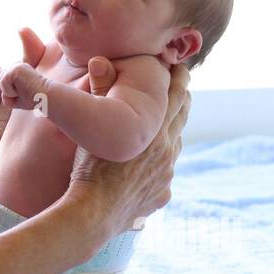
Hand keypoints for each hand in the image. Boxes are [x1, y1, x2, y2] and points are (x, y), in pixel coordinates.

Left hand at [0, 61, 48, 110]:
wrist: (45, 98)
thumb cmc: (34, 99)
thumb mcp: (17, 97)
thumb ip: (8, 93)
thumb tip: (1, 95)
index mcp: (19, 70)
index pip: (3, 82)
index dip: (10, 92)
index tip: (25, 93)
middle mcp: (17, 65)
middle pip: (0, 81)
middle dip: (8, 91)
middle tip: (23, 92)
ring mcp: (17, 65)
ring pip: (0, 81)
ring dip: (10, 91)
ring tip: (23, 90)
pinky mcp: (16, 68)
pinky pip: (3, 82)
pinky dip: (10, 90)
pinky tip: (22, 89)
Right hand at [69, 62, 191, 234]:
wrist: (93, 213)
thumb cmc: (90, 167)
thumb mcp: (94, 126)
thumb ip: (101, 92)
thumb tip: (100, 60)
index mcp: (155, 131)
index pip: (175, 97)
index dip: (178, 80)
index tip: (180, 67)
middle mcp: (168, 152)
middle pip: (182, 118)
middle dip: (183, 99)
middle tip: (182, 84)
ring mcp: (167, 175)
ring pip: (175, 147)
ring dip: (173, 132)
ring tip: (167, 122)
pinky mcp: (161, 195)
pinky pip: (165, 176)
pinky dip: (161, 166)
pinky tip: (152, 166)